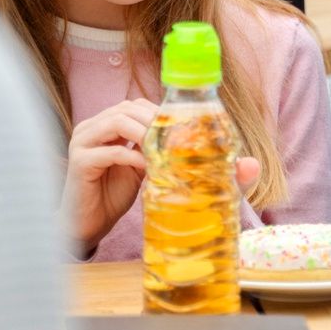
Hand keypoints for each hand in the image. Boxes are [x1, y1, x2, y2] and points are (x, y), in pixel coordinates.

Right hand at [63, 100, 265, 255]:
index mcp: (114, 122)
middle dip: (160, 122)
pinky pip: (107, 151)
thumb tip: (251, 166)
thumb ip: (187, 165)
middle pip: (132, 107)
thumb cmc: (118, 195)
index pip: (142, 104)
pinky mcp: (79, 162)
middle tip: (182, 144)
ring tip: (167, 154)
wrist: (85, 225)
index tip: (191, 131)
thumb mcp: (156, 175)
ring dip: (147, 134)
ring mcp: (84, 140)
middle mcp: (96, 124)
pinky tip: (147, 169)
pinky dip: (131, 157)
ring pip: (119, 121)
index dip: (166, 113)